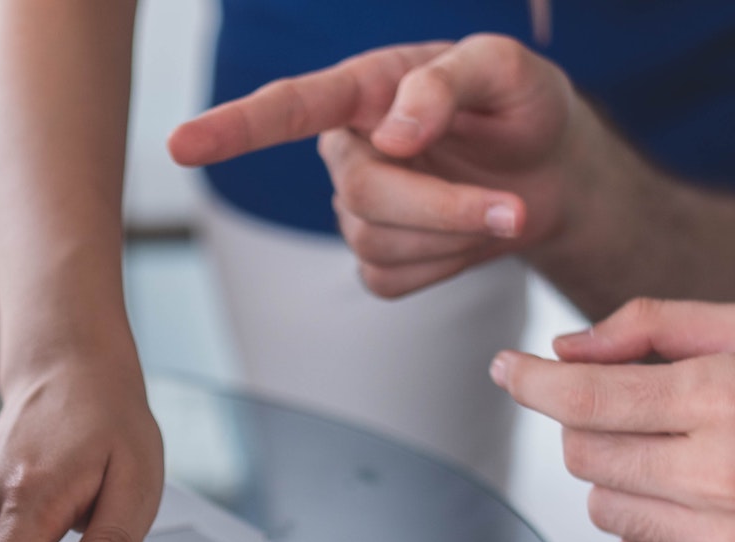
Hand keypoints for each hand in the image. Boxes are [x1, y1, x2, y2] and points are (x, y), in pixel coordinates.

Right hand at [170, 35, 593, 297]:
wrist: (554, 171)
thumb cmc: (521, 105)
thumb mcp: (505, 68)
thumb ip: (447, 83)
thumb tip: (393, 134)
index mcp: (364, 89)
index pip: (287, 108)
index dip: (231, 128)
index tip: (180, 145)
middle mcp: (348, 148)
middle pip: (361, 194)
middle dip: (442, 208)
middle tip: (513, 208)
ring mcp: (358, 208)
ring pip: (377, 243)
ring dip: (455, 234)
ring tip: (505, 208)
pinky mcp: (379, 259)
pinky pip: (392, 280)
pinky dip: (446, 267)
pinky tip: (468, 237)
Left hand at [490, 298, 734, 541]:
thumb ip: (650, 325)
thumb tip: (564, 350)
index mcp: (726, 398)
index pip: (585, 398)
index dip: (531, 382)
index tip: (506, 369)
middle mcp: (723, 474)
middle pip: (583, 453)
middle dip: (592, 424)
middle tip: (641, 412)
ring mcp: (727, 541)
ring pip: (601, 507)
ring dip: (620, 478)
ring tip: (682, 458)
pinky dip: (644, 531)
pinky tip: (693, 504)